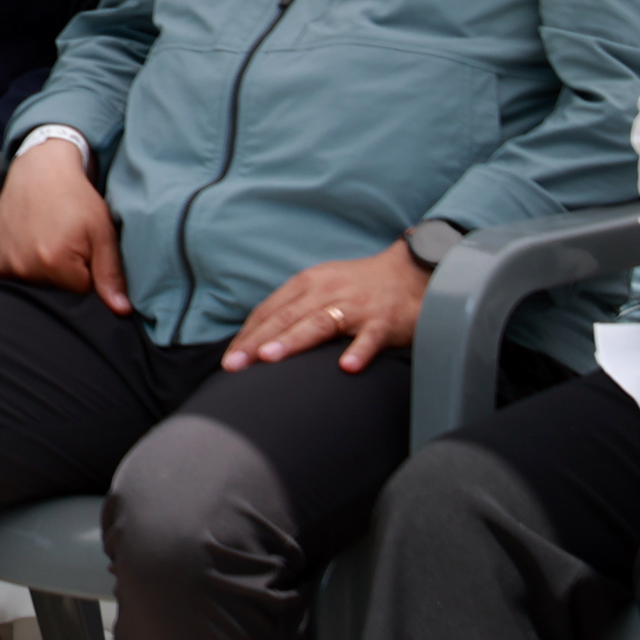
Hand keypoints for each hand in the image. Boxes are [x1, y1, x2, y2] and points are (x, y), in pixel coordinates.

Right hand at [0, 135, 129, 312]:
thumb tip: (122, 311)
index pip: (81, 292)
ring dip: (42, 269)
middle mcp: (22, 267)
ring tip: (44, 237)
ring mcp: (2, 263)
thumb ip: (111, 274)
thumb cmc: (74, 198)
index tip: (83, 247)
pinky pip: (12, 275)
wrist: (39, 170)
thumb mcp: (102, 232)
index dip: (87, 271)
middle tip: (63, 240)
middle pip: (55, 290)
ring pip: (34, 284)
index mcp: (54, 263)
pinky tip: (27, 241)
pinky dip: (21, 263)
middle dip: (64, 272)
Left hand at [222, 242, 430, 373]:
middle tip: (234, 365)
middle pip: (285, 317)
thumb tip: (257, 340)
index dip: (247, 335)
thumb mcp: (321, 288)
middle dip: (257, 342)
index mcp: (307, 284)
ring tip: (270, 359)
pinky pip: (370, 337)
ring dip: (293, 341)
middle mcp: (327, 292)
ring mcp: (356, 306)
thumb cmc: (358, 286)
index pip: (269, 311)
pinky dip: (359, 351)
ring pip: (320, 323)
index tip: (228, 360)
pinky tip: (347, 367)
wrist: (411, 272)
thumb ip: (292, 308)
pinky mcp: (384, 321)